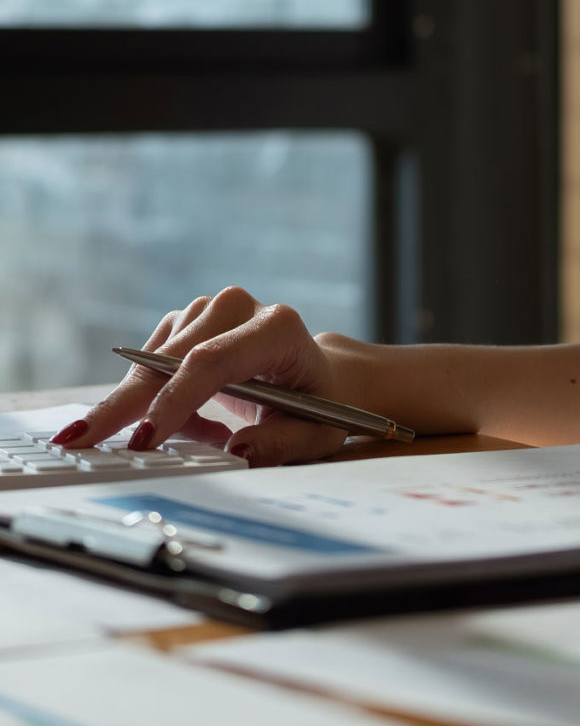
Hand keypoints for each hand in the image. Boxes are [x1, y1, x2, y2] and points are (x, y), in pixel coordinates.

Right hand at [50, 287, 372, 466]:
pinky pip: (150, 364)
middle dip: (128, 404)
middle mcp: (238, 307)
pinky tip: (187, 420)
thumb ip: (280, 444)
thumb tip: (238, 451)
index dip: (176, 400)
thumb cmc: (318, 406)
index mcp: (278, 328)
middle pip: (170, 358)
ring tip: (162, 435)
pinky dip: (154, 399)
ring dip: (143, 406)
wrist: (319, 379)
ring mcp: (208, 310)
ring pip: (151, 362)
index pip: (213, 361)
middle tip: (82, 440)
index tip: (146, 439)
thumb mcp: (315, 434)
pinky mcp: (187, 322)